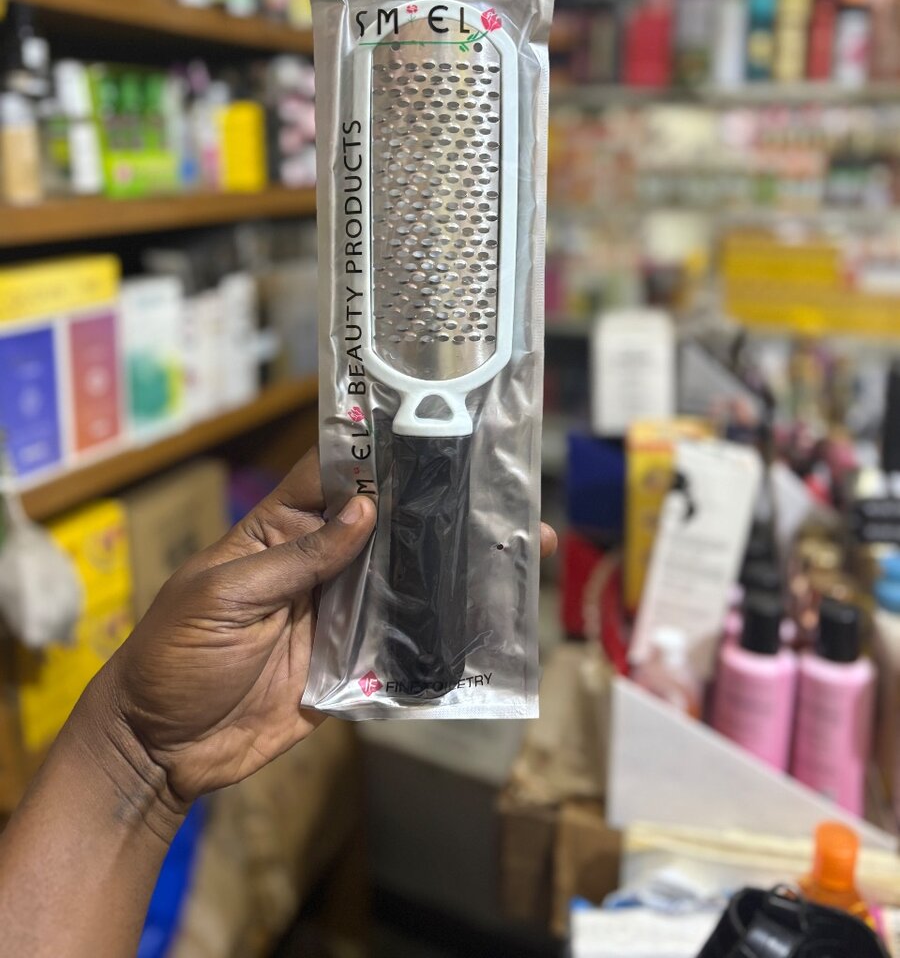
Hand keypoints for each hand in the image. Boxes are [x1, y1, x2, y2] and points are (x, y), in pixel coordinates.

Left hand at [93, 448, 557, 810]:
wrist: (162, 750)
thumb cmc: (175, 655)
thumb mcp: (227, 596)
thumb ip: (298, 557)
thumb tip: (367, 508)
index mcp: (279, 532)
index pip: (334, 476)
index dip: (377, 452)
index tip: (433, 430)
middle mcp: (318, 565)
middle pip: (382, 526)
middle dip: (433, 508)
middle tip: (498, 492)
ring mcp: (338, 614)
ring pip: (401, 580)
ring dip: (448, 567)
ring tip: (513, 546)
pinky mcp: (352, 666)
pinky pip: (400, 642)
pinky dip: (438, 631)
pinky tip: (487, 617)